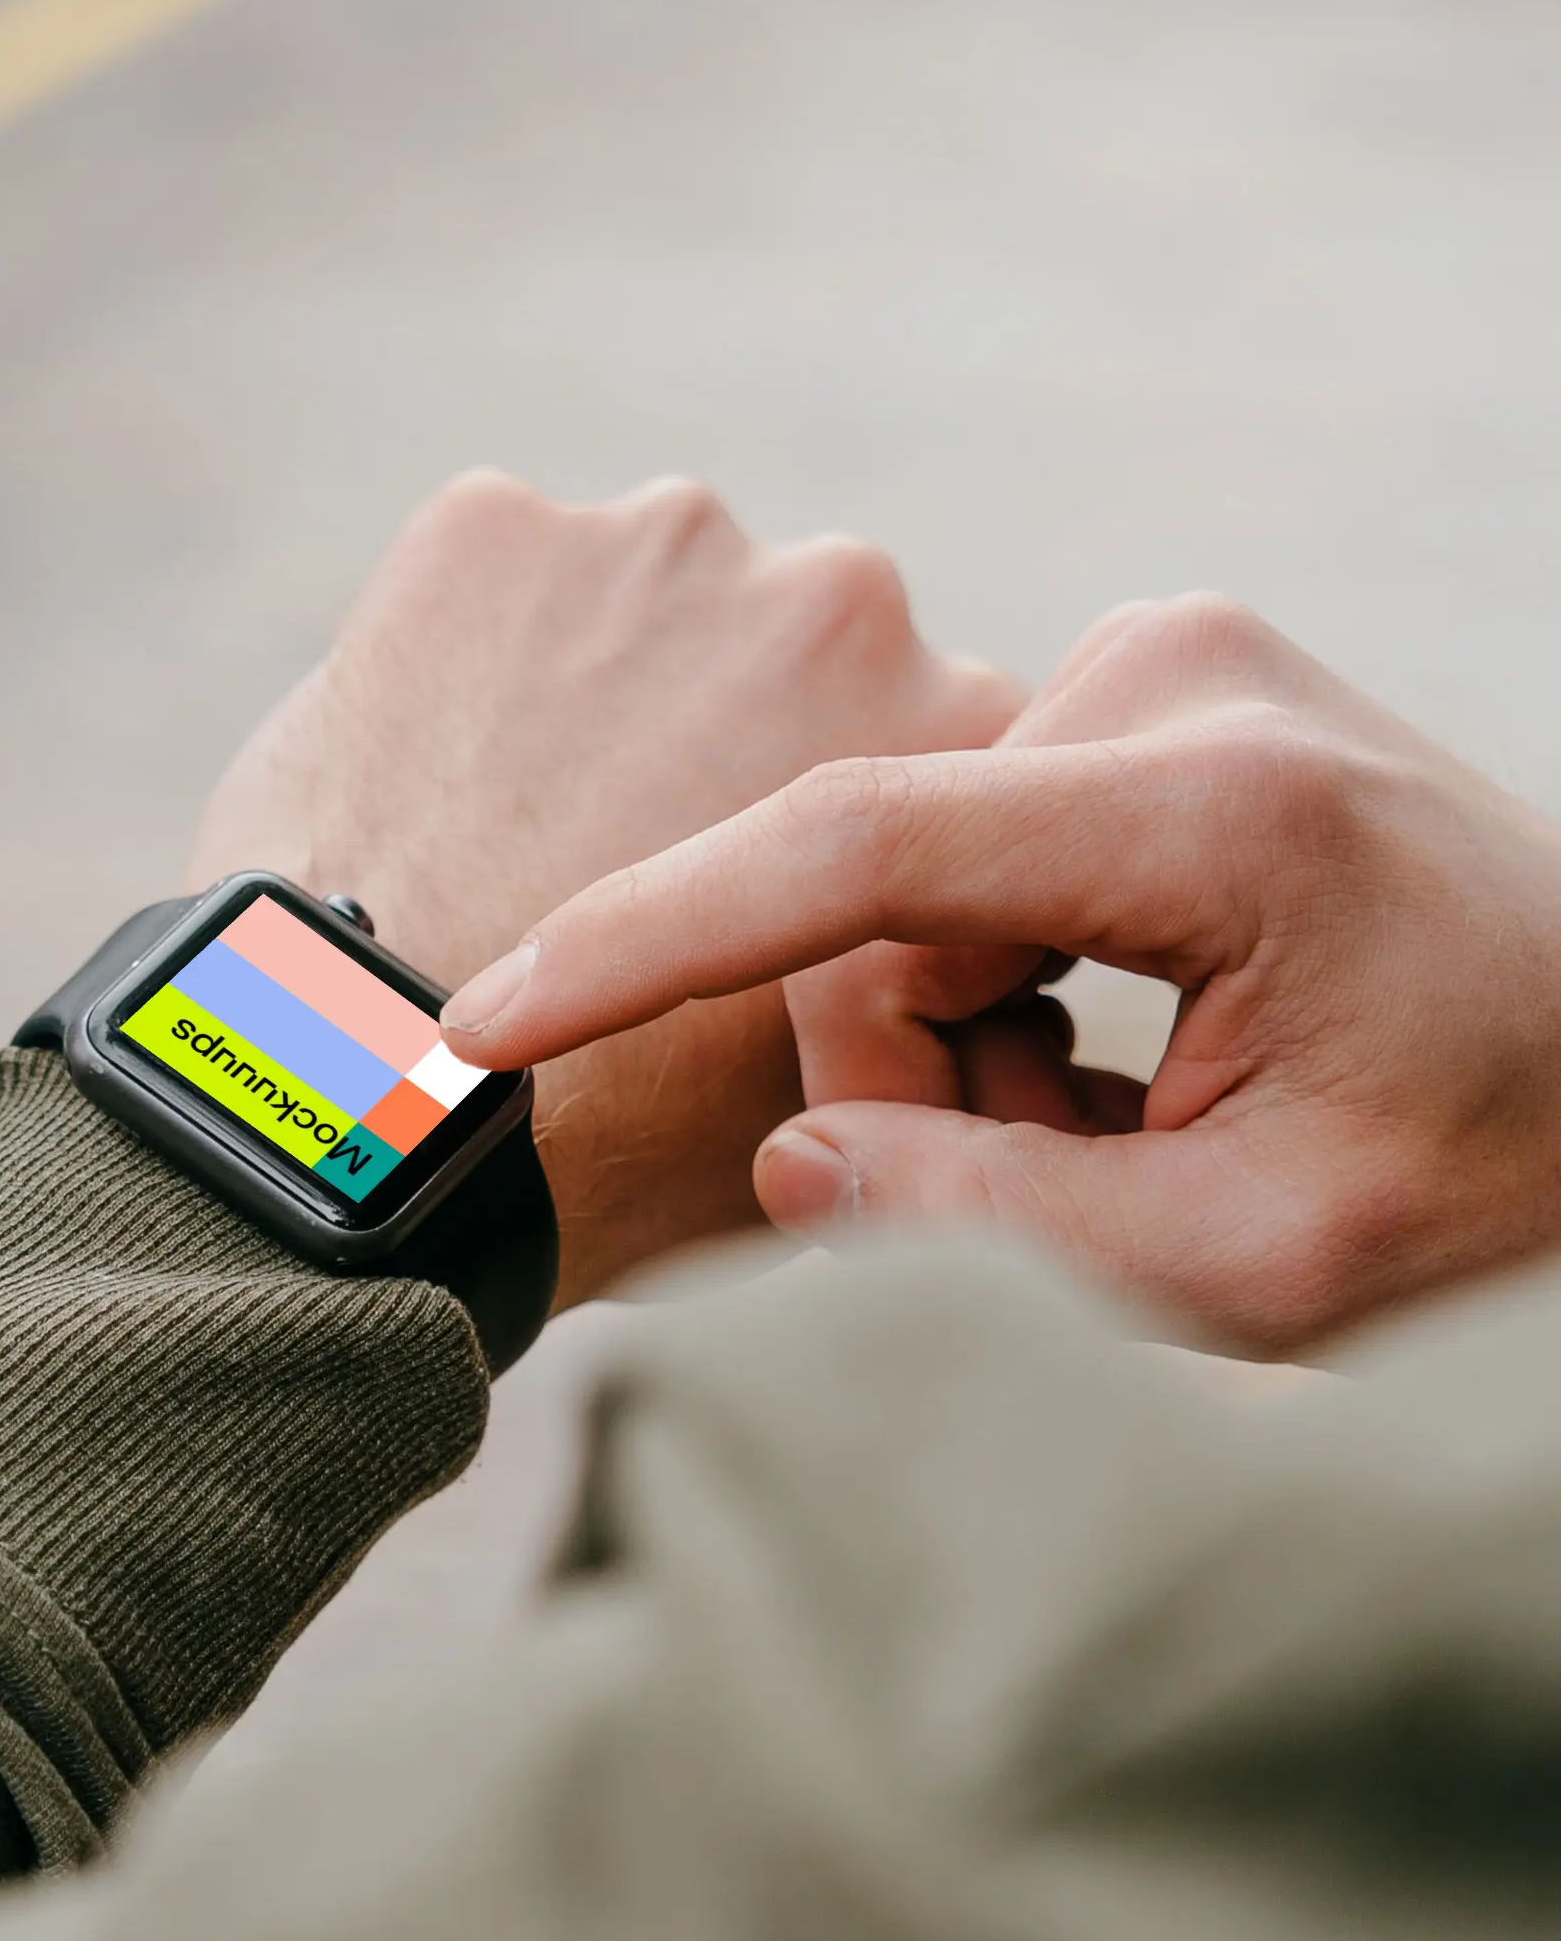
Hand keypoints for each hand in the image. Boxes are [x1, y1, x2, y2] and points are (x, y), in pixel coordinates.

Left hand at [190, 474, 1020, 1307]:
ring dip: (603, 684)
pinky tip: (424, 781)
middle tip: (631, 863)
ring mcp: (657, 544)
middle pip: (786, 647)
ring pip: (637, 598)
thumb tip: (920, 966)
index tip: (761, 898)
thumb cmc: (631, 1143)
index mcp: (962, 729)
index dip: (832, 823)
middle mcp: (838, 596)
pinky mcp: (492, 526)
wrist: (389, 1109)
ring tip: (519, 835)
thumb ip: (919, 971)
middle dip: (727, 728)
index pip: (921, 737)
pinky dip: (460, 657)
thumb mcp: (856, 1086)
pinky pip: (487, 579)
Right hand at [441, 595, 1560, 1356]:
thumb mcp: (1265, 1275)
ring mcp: (1171, 665)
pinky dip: (1012, 995)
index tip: (480, 1022)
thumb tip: (783, 1156)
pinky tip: (1134, 1067)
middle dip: (915, 1083)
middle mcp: (1181, 677)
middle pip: (876, 901)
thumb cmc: (1503, 1188)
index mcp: (1222, 806)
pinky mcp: (1162, 689)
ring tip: (1133, 1139)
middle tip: (1075, 1201)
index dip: (645, 941)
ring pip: (912, 894)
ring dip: (970, 1054)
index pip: (856, 848)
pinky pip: (975, 858)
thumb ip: (999, 1235)